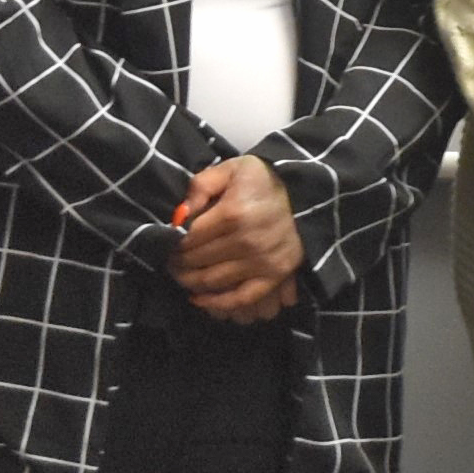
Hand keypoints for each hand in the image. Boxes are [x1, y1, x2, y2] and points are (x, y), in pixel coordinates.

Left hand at [172, 154, 300, 326]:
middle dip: (178, 263)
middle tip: (170, 261)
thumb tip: (179, 215)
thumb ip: (201, 186)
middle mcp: (247, 241)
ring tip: (181, 276)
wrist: (306, 195)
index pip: (189, 238)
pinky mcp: (274, 276)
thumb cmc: (263, 181)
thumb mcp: (232, 169)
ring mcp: (262, 262)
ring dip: (190, 282)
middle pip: (198, 261)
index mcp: (233, 213)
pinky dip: (217, 303)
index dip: (173, 243)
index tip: (167, 243)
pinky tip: (199, 299)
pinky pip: (241, 297)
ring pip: (213, 281)